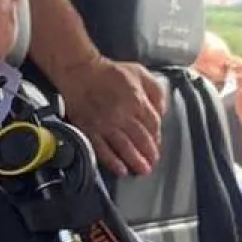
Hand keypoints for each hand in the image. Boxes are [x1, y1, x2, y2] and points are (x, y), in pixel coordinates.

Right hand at [58, 57, 164, 177]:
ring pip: (124, 147)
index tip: (157, 144)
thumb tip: (161, 112)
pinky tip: (120, 169)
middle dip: (149, 153)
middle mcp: (122, 115)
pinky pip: (102, 149)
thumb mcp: (140, 73)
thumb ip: (155, 92)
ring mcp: (105, 124)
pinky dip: (112, 161)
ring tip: (141, 169)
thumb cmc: (110, 73)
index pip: (152, 124)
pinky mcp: (90, 129)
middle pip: (141, 139)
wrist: (79, 72)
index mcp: (137, 100)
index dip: (156, 137)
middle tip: (152, 163)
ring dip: (135, 160)